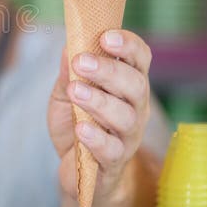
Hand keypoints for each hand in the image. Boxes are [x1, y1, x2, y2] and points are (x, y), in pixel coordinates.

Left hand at [47, 30, 151, 203]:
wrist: (76, 169)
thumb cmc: (77, 122)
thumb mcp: (66, 92)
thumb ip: (68, 71)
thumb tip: (67, 43)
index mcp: (127, 84)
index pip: (140, 58)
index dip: (128, 45)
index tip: (106, 37)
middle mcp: (135, 107)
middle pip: (135, 85)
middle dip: (108, 71)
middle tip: (80, 62)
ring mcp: (128, 136)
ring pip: (125, 117)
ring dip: (99, 101)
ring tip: (75, 92)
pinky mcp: (114, 162)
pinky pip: (112, 150)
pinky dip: (96, 137)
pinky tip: (81, 127)